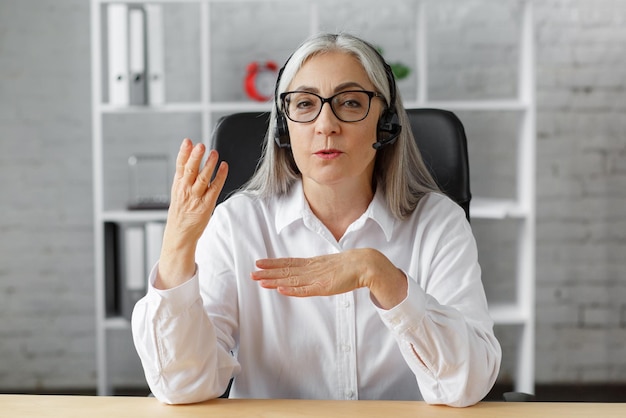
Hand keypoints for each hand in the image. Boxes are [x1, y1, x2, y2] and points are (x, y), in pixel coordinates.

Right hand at [156, 138, 228, 288]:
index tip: (188, 141)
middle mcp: (185, 190)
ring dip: (209, 165)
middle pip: (190, 171)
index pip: (179, 166)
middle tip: (200, 146)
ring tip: (214, 153)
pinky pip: (214, 189)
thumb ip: (183, 176)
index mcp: (178, 185)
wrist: (179, 235)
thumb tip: (189, 156)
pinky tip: (224, 167)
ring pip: (202, 179)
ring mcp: (196, 198)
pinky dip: (220, 177)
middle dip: (195, 157)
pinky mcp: (206, 205)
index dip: (183, 153)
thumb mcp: (177, 192)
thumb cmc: (180, 212)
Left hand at [251, 248, 407, 308]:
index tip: (259, 263)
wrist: (365, 264)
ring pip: (290, 280)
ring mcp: (316, 278)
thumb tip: (310, 272)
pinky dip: (292, 290)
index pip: (289, 263)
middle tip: (251, 274)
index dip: (273, 264)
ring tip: (259, 281)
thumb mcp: (330, 267)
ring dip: (274, 281)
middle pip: (285, 271)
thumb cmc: (350, 266)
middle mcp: (311, 270)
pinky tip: (281, 289)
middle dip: (268, 273)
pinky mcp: (323, 287)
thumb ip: (320, 270)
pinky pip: (304, 290)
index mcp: (313, 264)